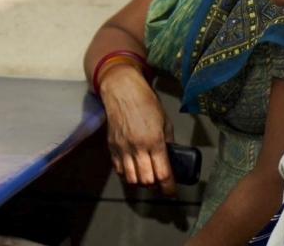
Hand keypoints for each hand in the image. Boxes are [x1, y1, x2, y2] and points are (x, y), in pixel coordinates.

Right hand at [99, 64, 175, 195]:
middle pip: (146, 180)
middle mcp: (137, 148)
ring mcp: (122, 148)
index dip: (169, 188)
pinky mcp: (112, 147)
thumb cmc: (147, 103)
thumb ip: (167, 141)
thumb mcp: (165, 121)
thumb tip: (170, 156)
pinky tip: (133, 168)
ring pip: (131, 179)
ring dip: (140, 182)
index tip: (171, 192)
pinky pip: (118, 169)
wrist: (122, 91)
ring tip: (146, 178)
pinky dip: (127, 174)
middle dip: (155, 185)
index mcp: (154, 141)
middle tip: (160, 182)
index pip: (163, 174)